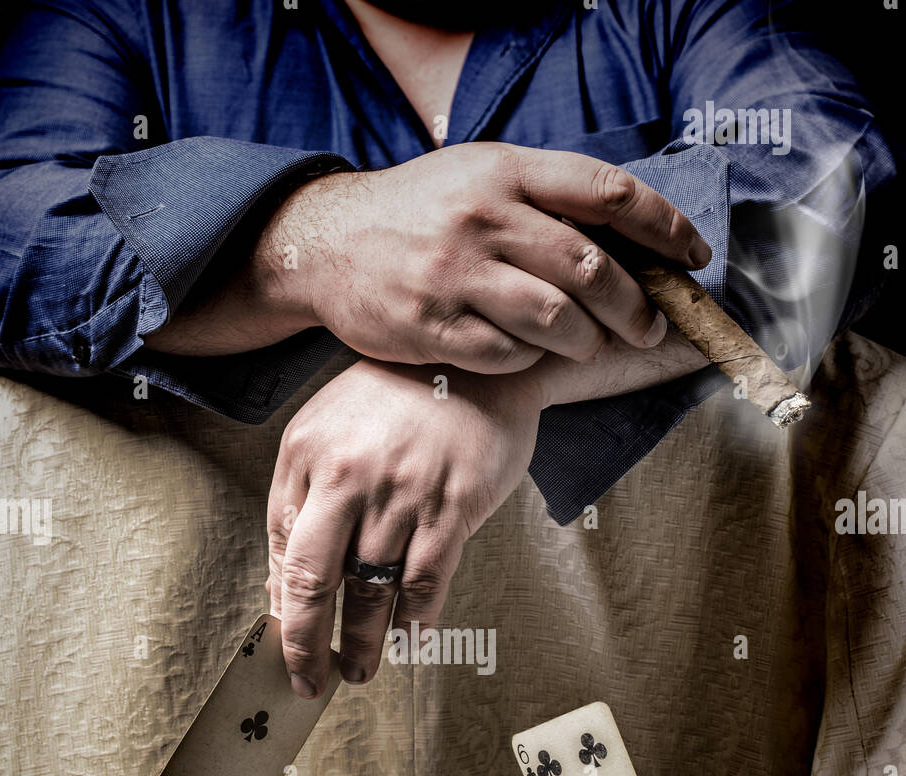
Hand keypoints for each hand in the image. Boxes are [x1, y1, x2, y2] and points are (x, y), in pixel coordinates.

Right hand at [260, 142, 710, 370]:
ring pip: (555, 320)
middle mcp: (483, 218)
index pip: (606, 192)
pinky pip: (508, 355)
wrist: (326, 243)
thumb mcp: (479, 177)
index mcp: (505, 171)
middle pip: (589, 267)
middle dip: (636, 305)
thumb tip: (629, 237)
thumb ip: (545, 198)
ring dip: (588, 340)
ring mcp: (455, 274)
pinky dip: (530, 359)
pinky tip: (528, 353)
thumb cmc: (418, 213)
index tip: (694, 257)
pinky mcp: (431, 326)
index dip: (663, 226)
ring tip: (591, 344)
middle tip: (652, 325)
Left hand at [266, 357, 543, 694]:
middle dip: (306, 641)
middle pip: (314, 577)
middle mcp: (349, 472)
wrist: (476, 362)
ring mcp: (402, 490)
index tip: (286, 642)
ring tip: (360, 669)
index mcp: (307, 453)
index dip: (281, 605)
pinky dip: (416, 617)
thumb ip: (305, 498)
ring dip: (363, 639)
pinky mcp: (452, 503)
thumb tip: (283, 584)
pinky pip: (426, 578)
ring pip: (371, 586)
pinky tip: (410, 638)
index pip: (282, 547)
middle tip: (308, 681)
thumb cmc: (399, 400)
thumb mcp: (331, 430)